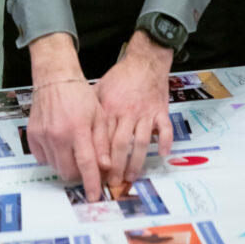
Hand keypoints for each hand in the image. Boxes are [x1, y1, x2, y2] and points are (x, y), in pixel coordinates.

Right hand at [26, 33, 110, 201]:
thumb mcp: (98, 116)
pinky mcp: (32, 135)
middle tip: (87, 166)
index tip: (94, 197)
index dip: (91, 184)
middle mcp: (57, 135)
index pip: (86, 165)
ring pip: (55, 167)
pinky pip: (42, 158)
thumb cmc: (80, 95)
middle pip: (68, 172)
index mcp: (77, 130)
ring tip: (73, 152)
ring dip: (66, 166)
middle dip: (79, 175)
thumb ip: (102, 142)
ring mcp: (42, 136)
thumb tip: (105, 167)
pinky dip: (53, 158)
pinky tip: (60, 146)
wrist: (55, 79)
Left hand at [95, 29, 172, 184]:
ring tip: (132, 177)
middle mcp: (128, 113)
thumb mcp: (100, 89)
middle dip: (116, 166)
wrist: (144, 61)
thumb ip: (92, 110)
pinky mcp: (161, 111)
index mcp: (110, 109)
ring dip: (137, 162)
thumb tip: (79, 129)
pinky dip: (165, 142)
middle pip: (121, 144)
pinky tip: (162, 155)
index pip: (103, 138)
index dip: (100, 157)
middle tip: (112, 182)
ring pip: (141, 142)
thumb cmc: (121, 77)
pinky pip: (166, 129)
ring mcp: (145, 113)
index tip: (96, 172)